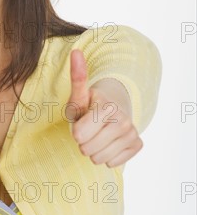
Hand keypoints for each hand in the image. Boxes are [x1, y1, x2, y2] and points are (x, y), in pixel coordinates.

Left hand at [66, 49, 142, 167]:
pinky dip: (107, 156)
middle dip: (84, 142)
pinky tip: (109, 141)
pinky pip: (113, 163)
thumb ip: (77, 77)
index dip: (75, 131)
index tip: (81, 121)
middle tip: (89, 129)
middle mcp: (123, 119)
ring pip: (99, 159)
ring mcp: (132, 132)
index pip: (78, 136)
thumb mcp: (78, 95)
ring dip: (94, 150)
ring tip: (98, 135)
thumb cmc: (89, 105)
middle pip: (87, 150)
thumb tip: (75, 51)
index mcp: (106, 106)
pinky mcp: (138, 144)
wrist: (114, 107)